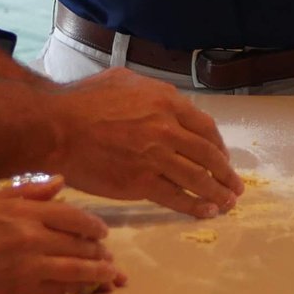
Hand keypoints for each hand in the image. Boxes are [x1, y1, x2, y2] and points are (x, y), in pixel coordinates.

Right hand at [0, 178, 122, 293]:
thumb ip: (29, 190)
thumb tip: (61, 182)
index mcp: (26, 213)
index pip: (74, 216)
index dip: (94, 225)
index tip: (102, 232)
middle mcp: (34, 238)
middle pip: (81, 244)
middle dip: (100, 251)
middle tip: (108, 256)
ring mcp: (31, 266)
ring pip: (78, 269)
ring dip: (99, 273)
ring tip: (111, 275)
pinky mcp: (24, 290)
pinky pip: (62, 290)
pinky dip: (79, 289)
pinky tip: (88, 289)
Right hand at [50, 71, 240, 215]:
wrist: (56, 127)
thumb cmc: (82, 101)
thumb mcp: (123, 82)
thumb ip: (150, 93)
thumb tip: (164, 101)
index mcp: (166, 102)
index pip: (205, 128)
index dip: (219, 147)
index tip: (223, 158)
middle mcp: (167, 129)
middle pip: (208, 155)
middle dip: (226, 173)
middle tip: (236, 186)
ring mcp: (156, 157)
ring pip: (197, 179)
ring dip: (218, 193)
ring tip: (228, 204)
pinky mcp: (141, 183)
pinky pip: (176, 197)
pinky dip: (194, 206)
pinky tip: (205, 212)